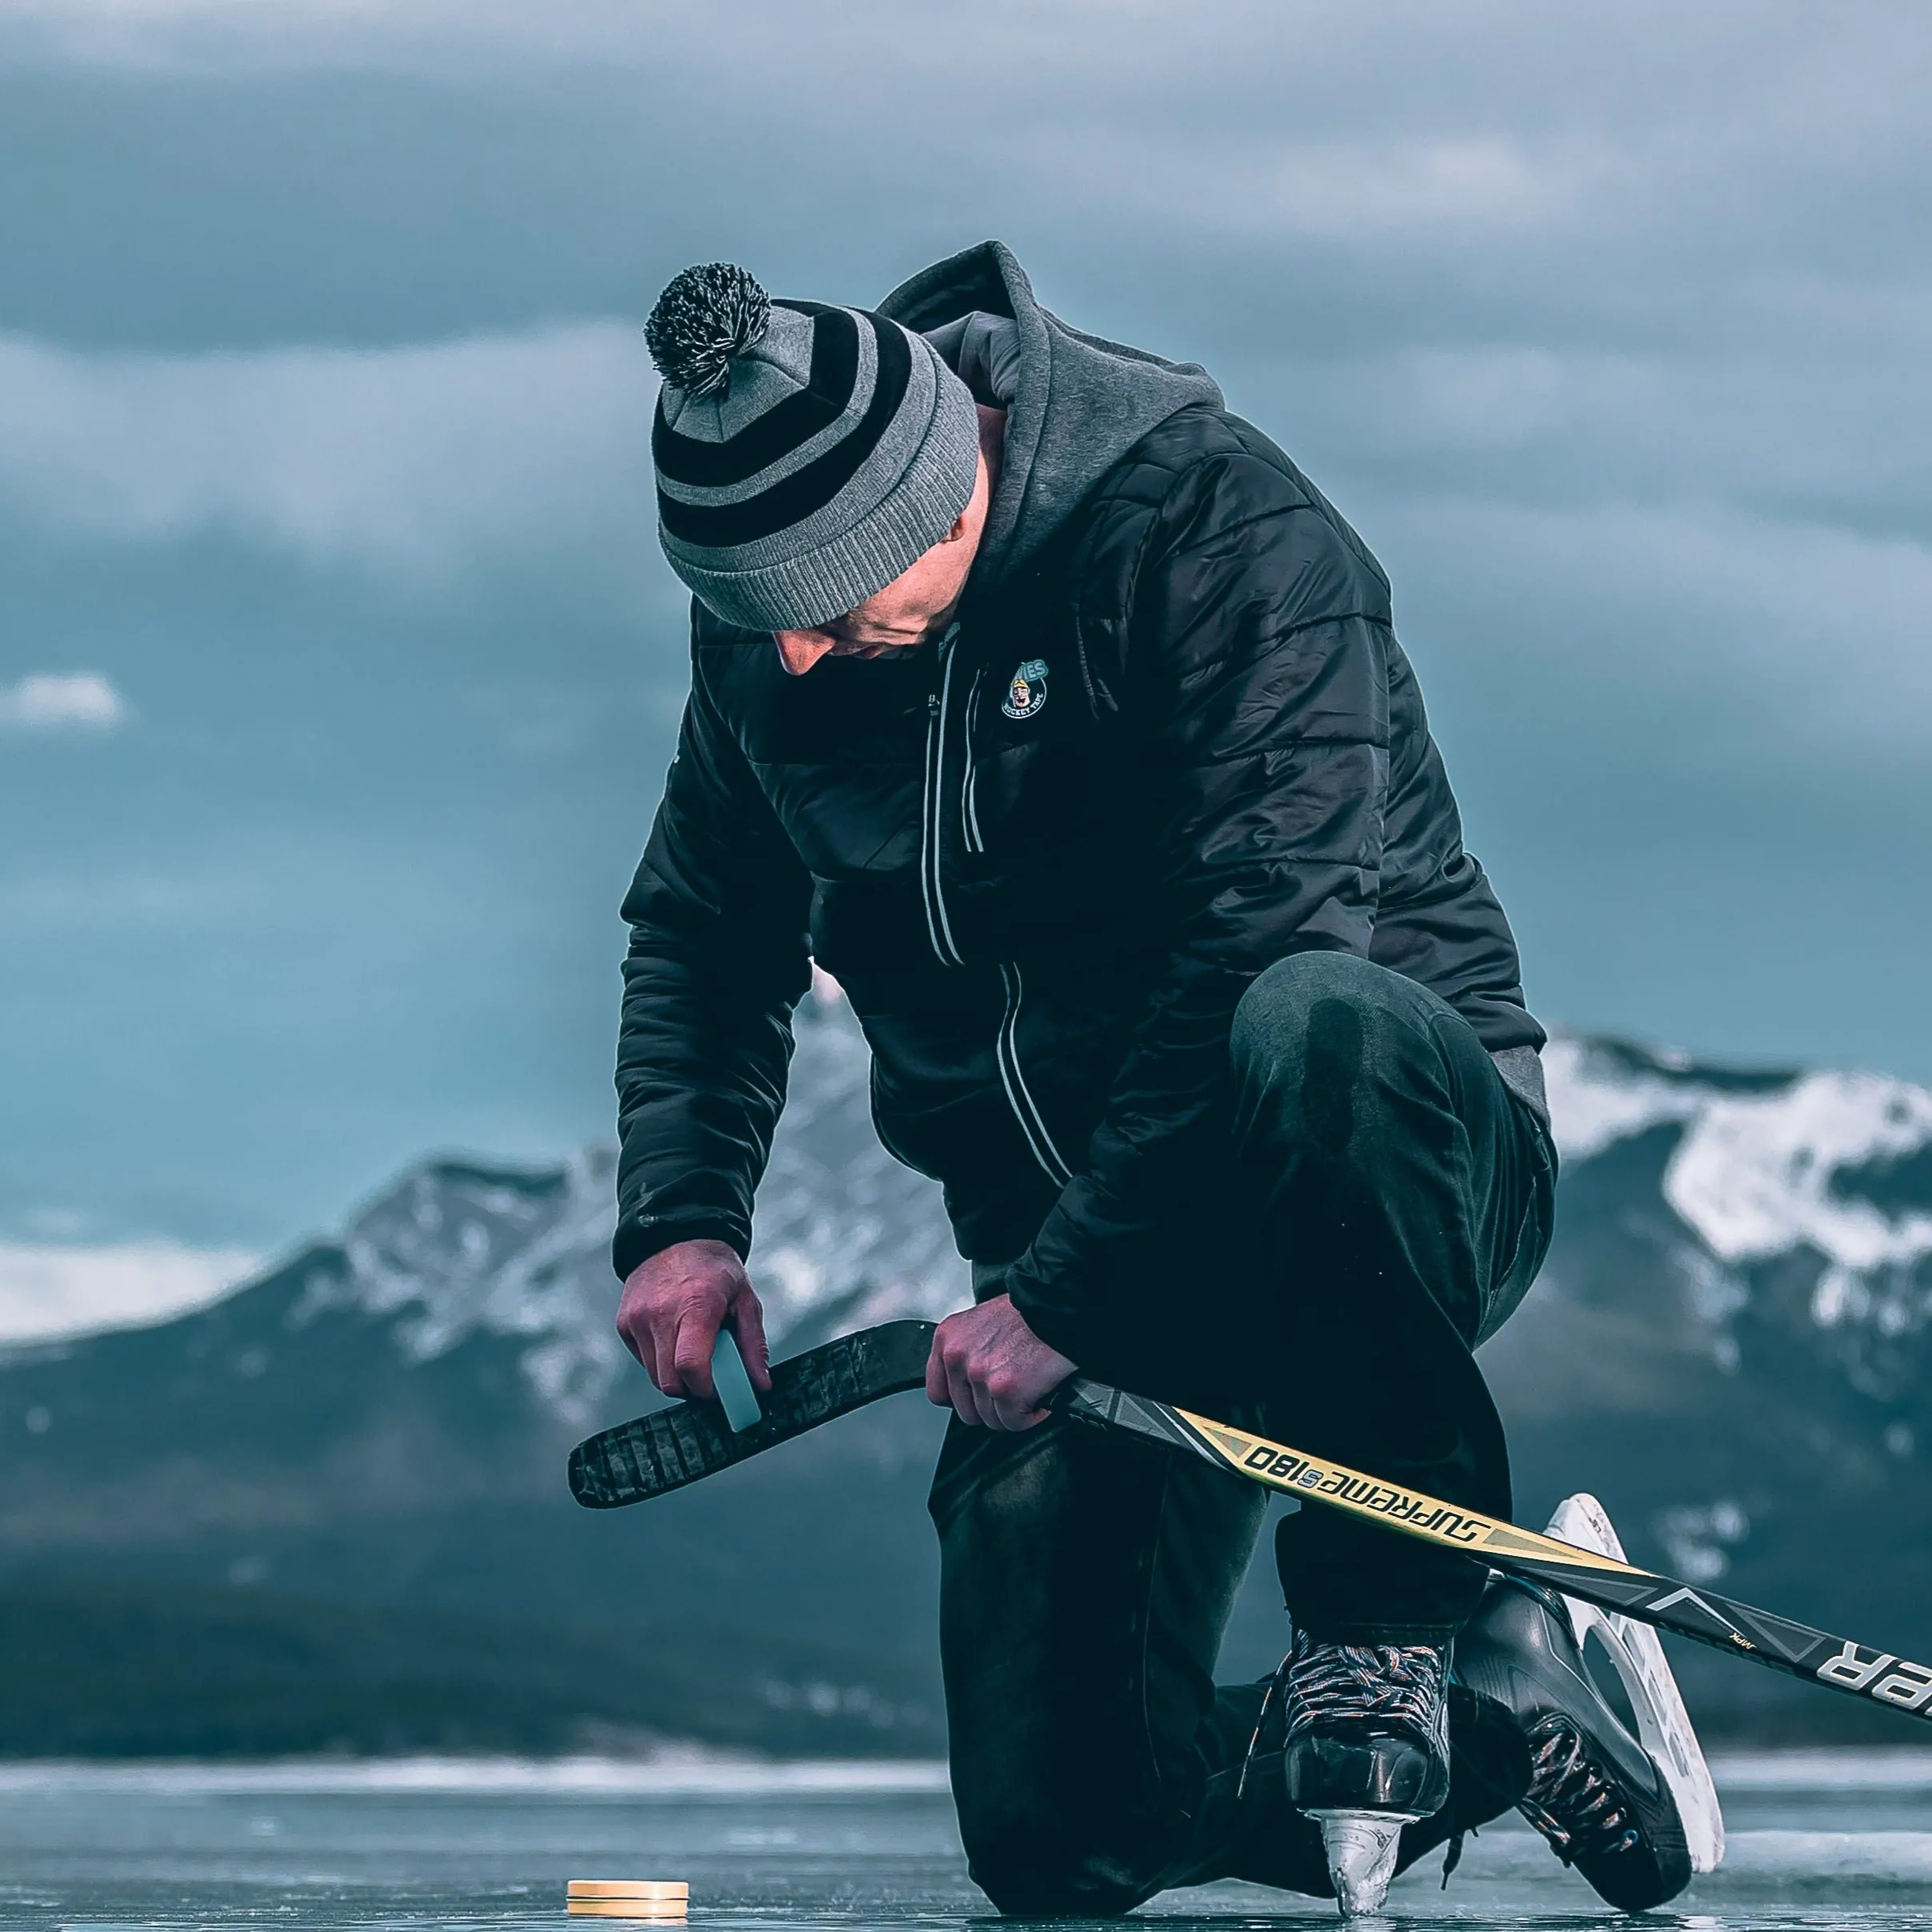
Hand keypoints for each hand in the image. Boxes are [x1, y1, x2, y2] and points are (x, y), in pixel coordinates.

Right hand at [617, 1238, 772, 1401]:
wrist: (674, 1236)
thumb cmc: (715, 1269)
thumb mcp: (745, 1300)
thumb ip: (753, 1345)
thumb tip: (760, 1384)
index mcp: (696, 1305)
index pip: (691, 1366)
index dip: (706, 1389)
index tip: (720, 1390)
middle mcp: (660, 1313)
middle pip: (670, 1381)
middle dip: (692, 1388)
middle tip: (709, 1374)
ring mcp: (637, 1319)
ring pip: (655, 1376)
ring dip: (676, 1375)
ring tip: (692, 1349)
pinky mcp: (623, 1324)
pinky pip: (643, 1360)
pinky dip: (660, 1360)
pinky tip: (673, 1338)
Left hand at [926, 1294, 1075, 1429]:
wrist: (1058, 1308)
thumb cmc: (1028, 1313)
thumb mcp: (981, 1323)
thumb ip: (967, 1352)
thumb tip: (967, 1384)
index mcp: (947, 1338)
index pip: (937, 1392)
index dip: (963, 1399)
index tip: (978, 1397)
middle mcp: (958, 1356)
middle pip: (966, 1412)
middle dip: (992, 1407)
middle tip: (1013, 1387)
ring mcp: (980, 1374)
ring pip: (992, 1420)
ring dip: (1014, 1410)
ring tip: (1029, 1384)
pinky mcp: (1005, 1390)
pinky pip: (1014, 1423)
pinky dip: (1032, 1415)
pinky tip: (1040, 1392)